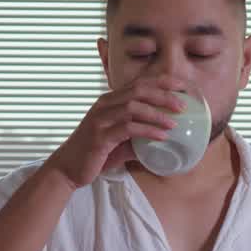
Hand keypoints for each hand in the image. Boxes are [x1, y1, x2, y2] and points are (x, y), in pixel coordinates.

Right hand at [45, 74, 184, 188]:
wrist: (68, 168)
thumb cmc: (95, 154)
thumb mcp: (120, 142)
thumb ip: (138, 137)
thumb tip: (161, 138)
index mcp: (109, 101)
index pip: (138, 83)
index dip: (161, 81)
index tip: (182, 85)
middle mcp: (105, 105)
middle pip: (138, 90)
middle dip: (163, 95)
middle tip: (183, 104)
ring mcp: (101, 119)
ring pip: (134, 107)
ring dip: (157, 113)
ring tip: (175, 122)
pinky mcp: (100, 136)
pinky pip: (128, 128)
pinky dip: (147, 130)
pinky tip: (161, 136)